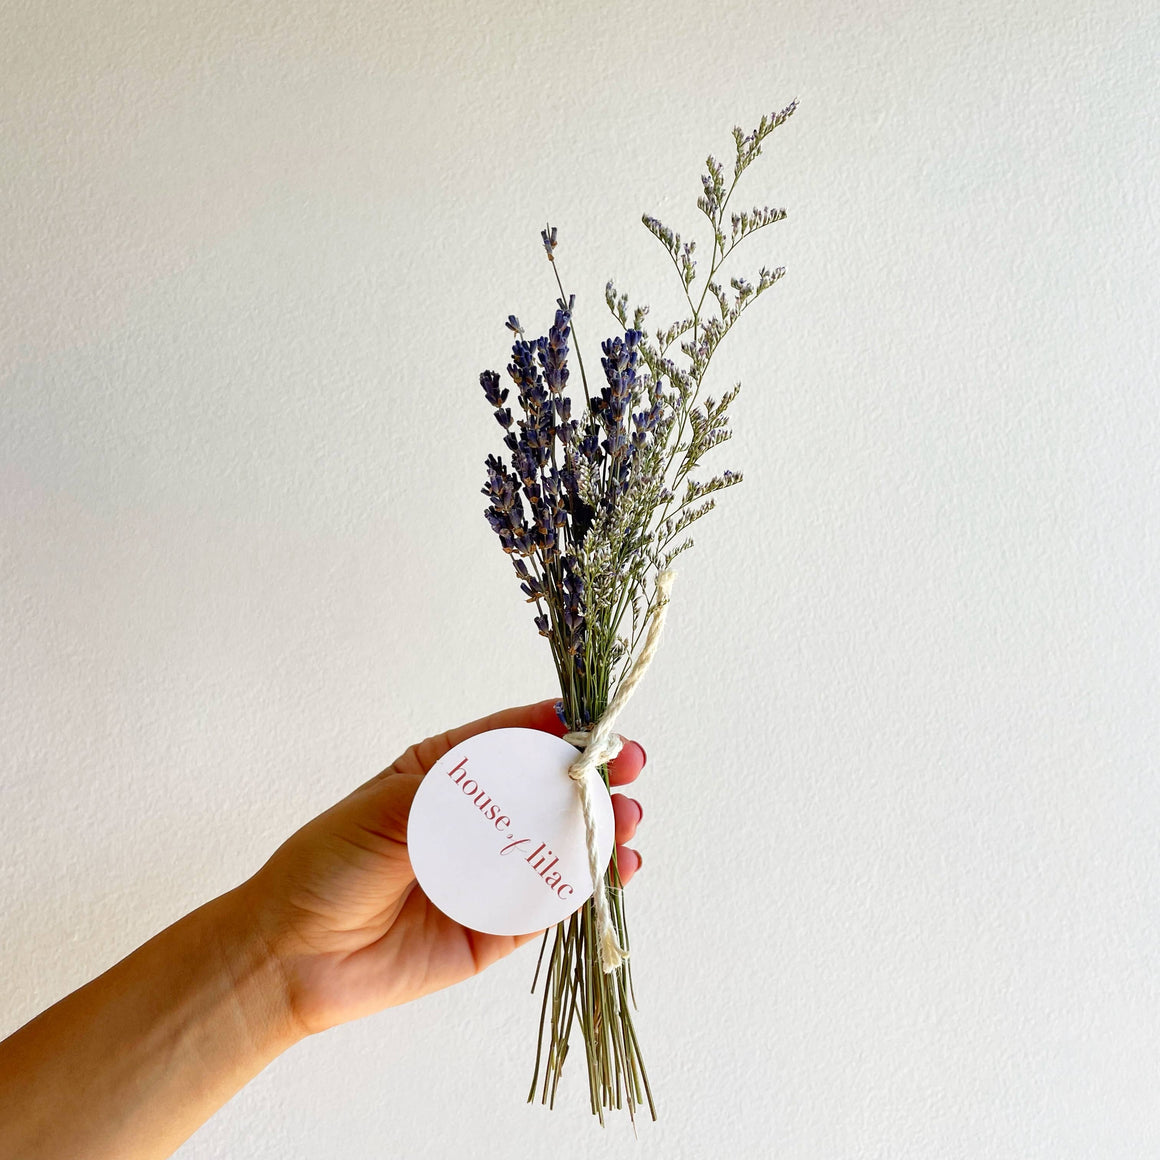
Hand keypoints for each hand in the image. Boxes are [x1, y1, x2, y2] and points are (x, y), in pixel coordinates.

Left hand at [236, 699, 646, 1036]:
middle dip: (594, 777)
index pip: (513, 739)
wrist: (290, 957)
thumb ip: (460, 793)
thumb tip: (530, 770)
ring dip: (602, 829)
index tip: (598, 724)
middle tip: (628, 768)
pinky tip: (614, 868)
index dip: (559, 728)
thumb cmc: (327, 864)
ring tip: (630, 821)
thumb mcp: (387, 808)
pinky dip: (586, 885)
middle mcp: (476, 819)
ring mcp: (490, 872)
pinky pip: (549, 902)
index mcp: (447, 775)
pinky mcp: (497, 926)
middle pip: (548, 790)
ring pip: (560, 843)